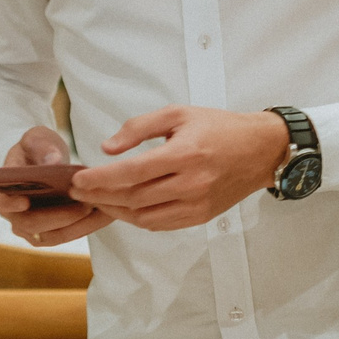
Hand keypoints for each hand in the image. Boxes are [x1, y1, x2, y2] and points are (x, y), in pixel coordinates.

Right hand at [0, 128, 111, 246]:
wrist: (43, 163)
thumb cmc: (34, 149)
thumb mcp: (37, 138)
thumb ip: (42, 147)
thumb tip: (52, 163)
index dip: (0, 203)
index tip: (23, 201)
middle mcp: (8, 212)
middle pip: (26, 223)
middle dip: (57, 216)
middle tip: (84, 204)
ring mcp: (28, 227)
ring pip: (49, 236)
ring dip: (77, 225)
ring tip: (102, 209)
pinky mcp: (48, 233)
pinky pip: (65, 236)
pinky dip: (86, 227)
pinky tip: (106, 214)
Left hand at [69, 106, 289, 231]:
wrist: (261, 150)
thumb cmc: (219, 128)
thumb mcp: (178, 114)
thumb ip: (139, 128)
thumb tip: (107, 148)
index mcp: (184, 154)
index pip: (132, 172)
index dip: (100, 179)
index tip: (78, 180)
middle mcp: (191, 183)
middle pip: (133, 197)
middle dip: (99, 196)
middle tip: (77, 192)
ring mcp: (197, 204)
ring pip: (144, 216)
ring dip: (115, 211)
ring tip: (96, 200)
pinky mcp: (201, 217)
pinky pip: (160, 224)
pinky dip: (137, 219)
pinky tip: (123, 209)